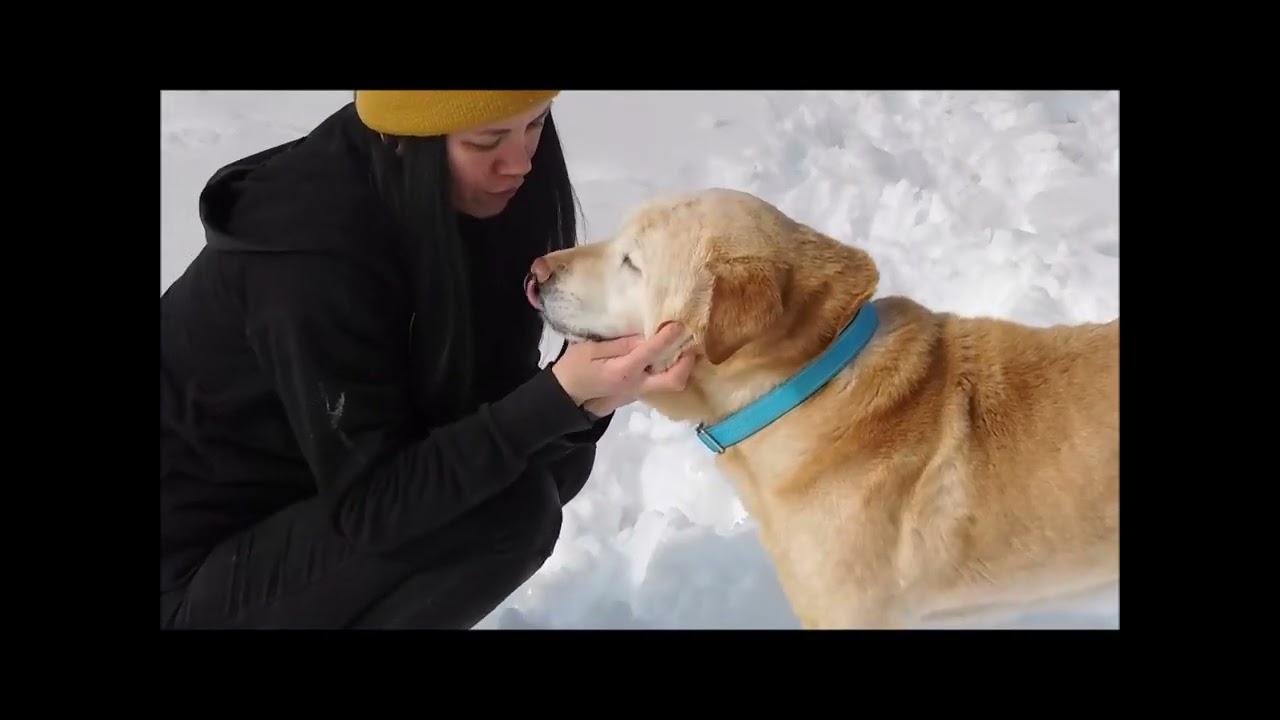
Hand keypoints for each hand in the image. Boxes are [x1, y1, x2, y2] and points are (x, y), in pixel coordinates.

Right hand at [551, 323, 693, 409]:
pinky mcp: (637, 393)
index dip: (668, 337)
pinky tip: (668, 356)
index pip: (651, 353)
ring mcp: (638, 392)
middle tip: (690, 343)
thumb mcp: (590, 349)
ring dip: (681, 367)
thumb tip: (643, 336)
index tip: (679, 324)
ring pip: (670, 384)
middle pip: (674, 380)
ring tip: (684, 346)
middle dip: (687, 362)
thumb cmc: (573, 369)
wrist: (565, 397)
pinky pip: (660, 383)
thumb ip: (619, 344)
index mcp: (623, 371)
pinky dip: (670, 370)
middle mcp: (637, 385)